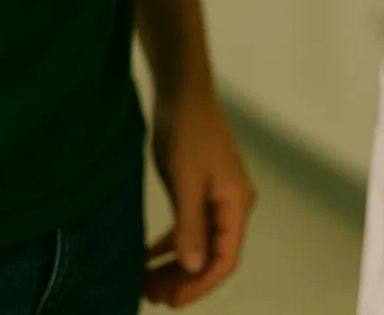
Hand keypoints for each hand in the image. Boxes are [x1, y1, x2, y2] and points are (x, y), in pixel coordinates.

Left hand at [145, 85, 255, 307]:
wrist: (183, 90)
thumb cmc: (188, 133)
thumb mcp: (186, 182)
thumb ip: (190, 226)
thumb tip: (194, 268)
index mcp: (236, 204)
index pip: (225, 259)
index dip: (199, 284)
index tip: (171, 300)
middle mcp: (232, 203)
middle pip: (212, 254)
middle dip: (184, 278)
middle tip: (152, 296)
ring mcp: (217, 194)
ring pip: (199, 242)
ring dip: (176, 263)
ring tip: (147, 283)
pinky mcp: (201, 186)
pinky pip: (190, 224)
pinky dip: (172, 241)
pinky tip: (148, 254)